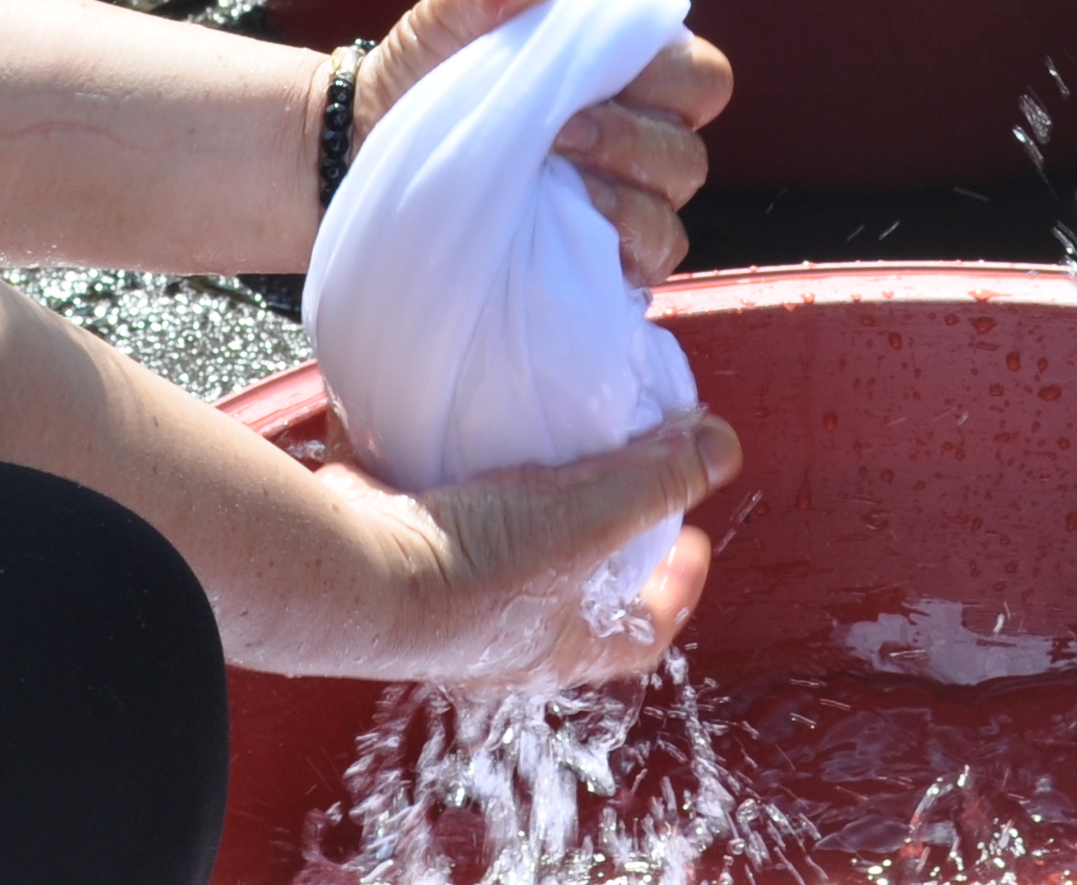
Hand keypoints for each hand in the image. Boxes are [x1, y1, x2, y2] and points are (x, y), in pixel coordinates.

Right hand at [283, 412, 742, 683]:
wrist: (353, 572)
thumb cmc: (478, 567)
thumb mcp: (591, 514)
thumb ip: (660, 477)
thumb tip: (723, 444)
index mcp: (559, 647)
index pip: (643, 637)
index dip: (679, 591)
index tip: (694, 539)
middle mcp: (503, 639)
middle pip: (575, 598)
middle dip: (604, 545)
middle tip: (622, 483)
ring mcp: (446, 601)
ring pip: (508, 556)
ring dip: (533, 505)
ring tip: (550, 445)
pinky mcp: (402, 552)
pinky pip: (444, 513)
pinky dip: (463, 473)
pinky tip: (473, 428)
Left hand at [350, 0, 732, 285]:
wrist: (361, 150)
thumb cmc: (422, 76)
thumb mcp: (443, 20)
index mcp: (625, 73)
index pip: (699, 75)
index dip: (666, 77)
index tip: (595, 77)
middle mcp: (637, 138)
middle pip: (689, 148)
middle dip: (634, 139)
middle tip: (560, 132)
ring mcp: (619, 201)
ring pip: (672, 209)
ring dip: (625, 195)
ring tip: (557, 178)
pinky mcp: (594, 256)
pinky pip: (649, 263)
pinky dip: (624, 246)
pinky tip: (574, 226)